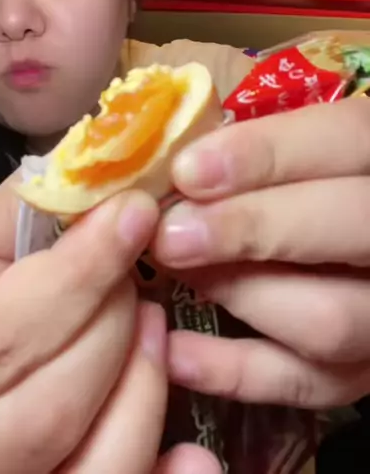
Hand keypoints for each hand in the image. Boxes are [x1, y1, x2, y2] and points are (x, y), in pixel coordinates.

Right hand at [0, 175, 169, 473]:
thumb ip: (16, 220)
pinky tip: (192, 457)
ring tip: (153, 332)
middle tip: (137, 280)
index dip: (82, 274)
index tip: (135, 213)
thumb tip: (97, 175)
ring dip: (142, 393)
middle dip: (114, 332)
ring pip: (88, 473)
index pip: (4, 336)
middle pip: (51, 410)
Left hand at [153, 98, 369, 409]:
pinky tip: (173, 348)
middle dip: (249, 228)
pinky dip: (234, 372)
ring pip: (330, 317)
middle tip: (171, 233)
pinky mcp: (365, 370)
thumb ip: (258, 150)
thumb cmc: (299, 181)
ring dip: (239, 293)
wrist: (338, 248)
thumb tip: (173, 167)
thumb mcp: (299, 149)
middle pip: (346, 228)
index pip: (344, 139)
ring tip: (177, 271)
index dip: (265, 153)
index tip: (187, 170)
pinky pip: (307, 384)